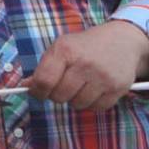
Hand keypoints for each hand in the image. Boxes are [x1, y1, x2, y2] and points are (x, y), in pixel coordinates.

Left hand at [28, 22, 148, 110]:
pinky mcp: (119, 87)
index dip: (37, 91)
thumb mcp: (61, 48)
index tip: (38, 92)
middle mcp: (85, 63)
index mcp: (65, 50)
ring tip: (81, 85)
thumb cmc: (85, 46)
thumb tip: (26, 86)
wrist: (122, 41)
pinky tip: (95, 89)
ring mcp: (103, 76)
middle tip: (63, 85)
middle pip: (59, 96)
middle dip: (57, 94)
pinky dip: (93, 103)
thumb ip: (44, 67)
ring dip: (76, 99)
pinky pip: (97, 108)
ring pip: (78, 104)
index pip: (44, 81)